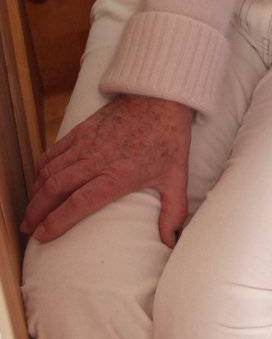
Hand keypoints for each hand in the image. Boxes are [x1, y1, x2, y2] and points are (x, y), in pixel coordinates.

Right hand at [21, 94, 193, 245]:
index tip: (43, 235)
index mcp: (117, 176)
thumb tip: (170, 241)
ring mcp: (85, 143)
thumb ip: (173, 212)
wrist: (161, 96)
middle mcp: (96, 161)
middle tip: (28, 228)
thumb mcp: (177, 177)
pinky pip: (54, 152)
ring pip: (50, 171)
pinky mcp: (81, 130)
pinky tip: (37, 180)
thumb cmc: (169, 138)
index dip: (56, 221)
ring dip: (36, 192)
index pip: (78, 203)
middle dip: (37, 211)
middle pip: (56, 189)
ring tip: (30, 210)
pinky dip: (42, 168)